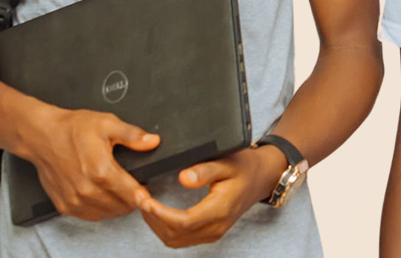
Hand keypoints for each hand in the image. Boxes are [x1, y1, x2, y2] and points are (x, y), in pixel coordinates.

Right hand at [21, 106, 159, 220]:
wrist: (42, 136)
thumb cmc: (72, 129)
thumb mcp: (107, 124)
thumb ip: (133, 135)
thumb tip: (153, 142)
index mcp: (102, 171)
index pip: (134, 195)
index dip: (144, 194)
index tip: (146, 189)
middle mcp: (88, 190)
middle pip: (123, 207)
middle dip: (132, 198)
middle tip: (132, 185)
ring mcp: (75, 200)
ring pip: (108, 213)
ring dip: (117, 205)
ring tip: (118, 189)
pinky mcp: (65, 206)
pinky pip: (91, 216)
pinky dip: (101, 209)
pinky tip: (102, 195)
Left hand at [138, 144, 288, 247]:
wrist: (262, 177)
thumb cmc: (245, 166)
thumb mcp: (227, 161)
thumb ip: (205, 170)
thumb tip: (183, 177)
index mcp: (220, 209)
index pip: (183, 221)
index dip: (160, 213)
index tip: (145, 198)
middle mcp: (216, 227)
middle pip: (175, 235)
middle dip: (153, 218)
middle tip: (139, 197)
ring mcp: (213, 233)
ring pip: (175, 240)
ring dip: (156, 225)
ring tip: (144, 203)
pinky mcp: (209, 233)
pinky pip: (181, 238)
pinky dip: (165, 228)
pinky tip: (157, 212)